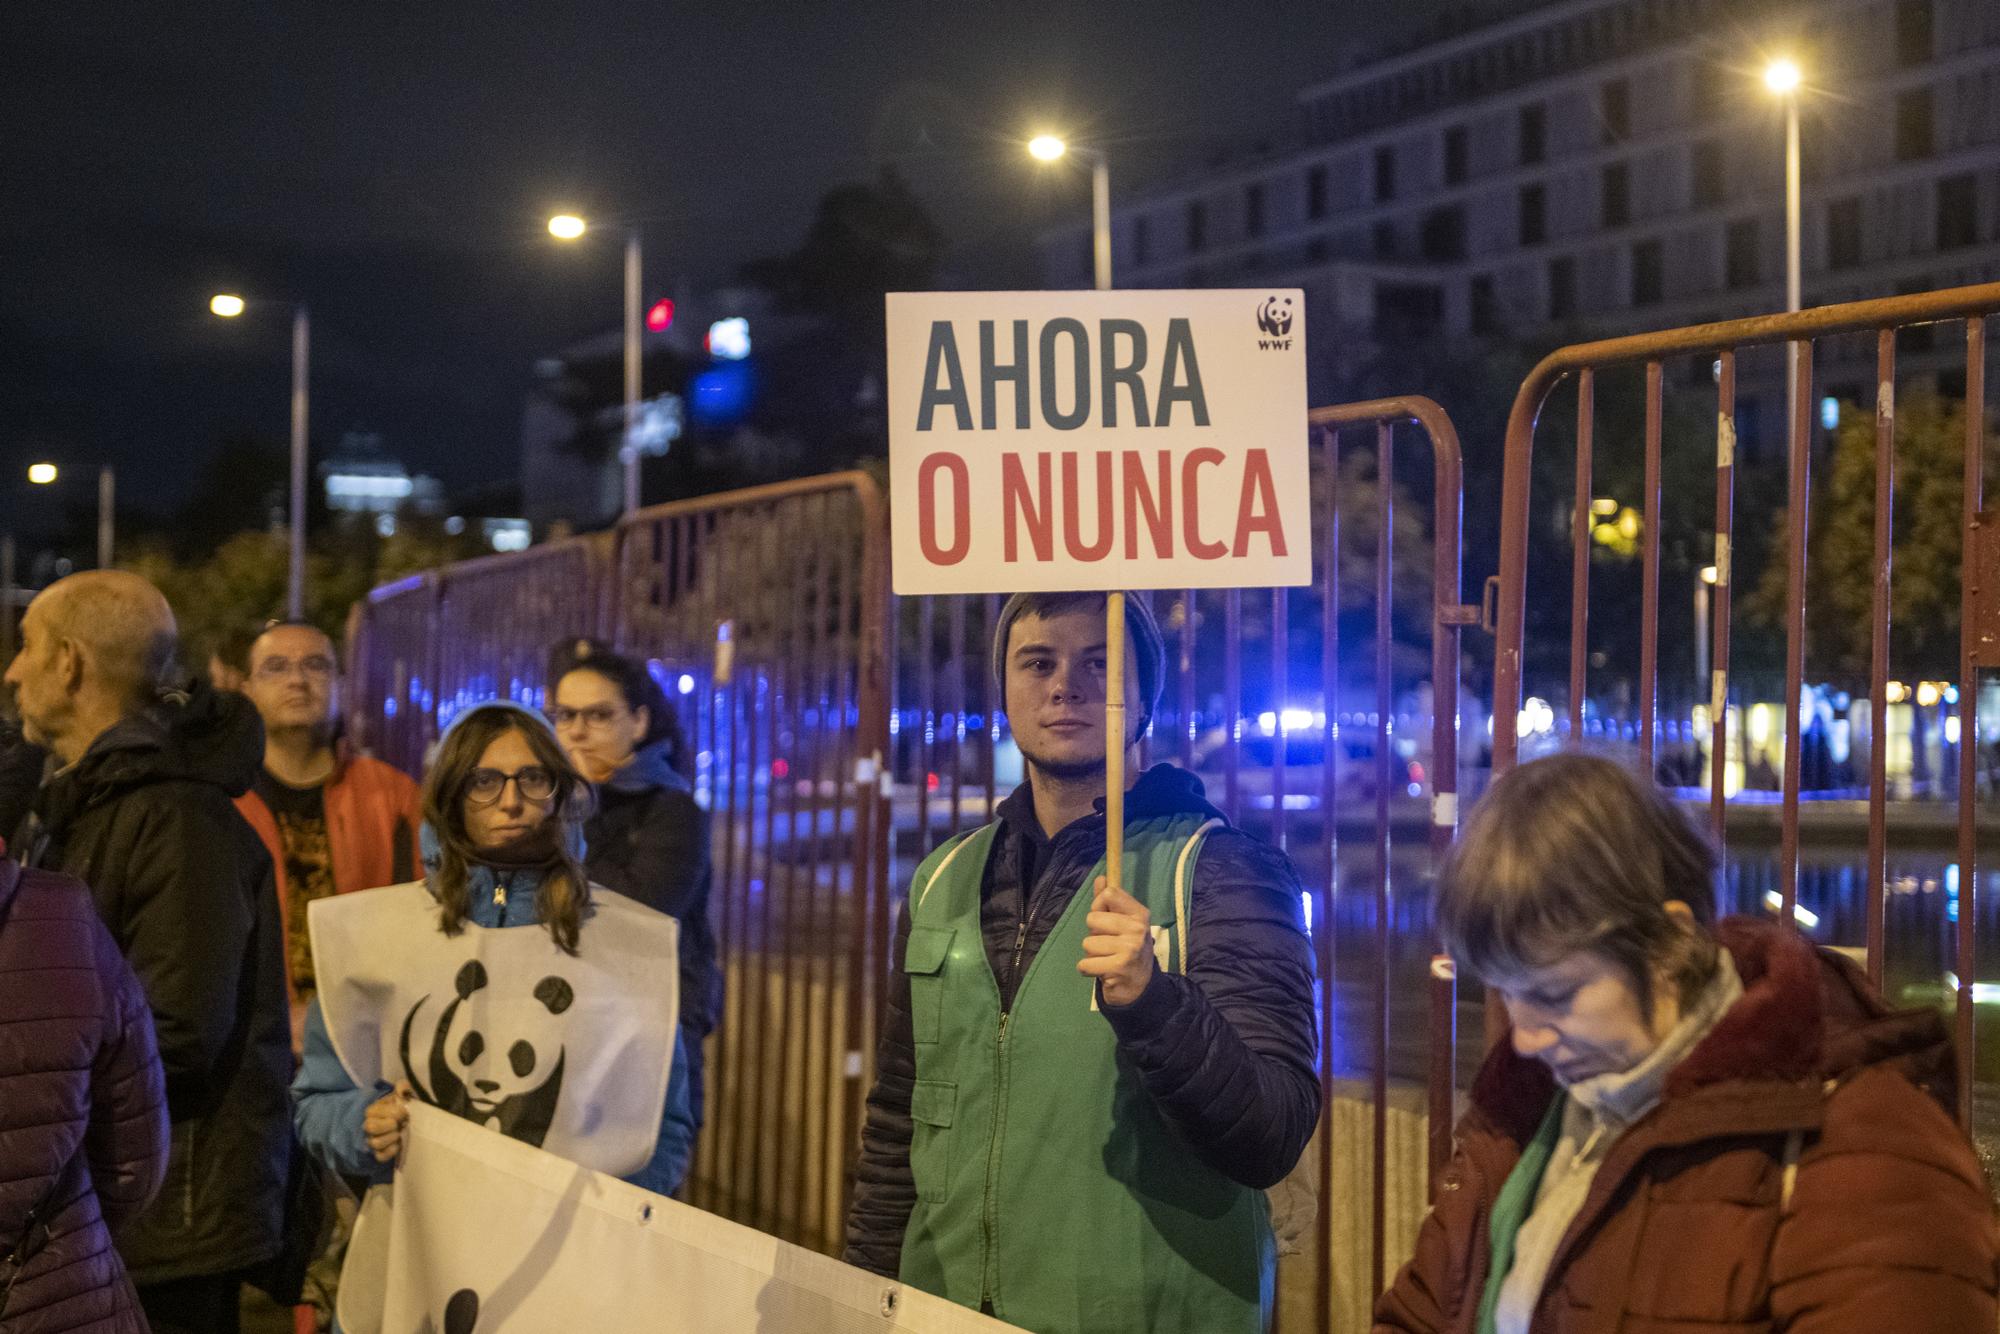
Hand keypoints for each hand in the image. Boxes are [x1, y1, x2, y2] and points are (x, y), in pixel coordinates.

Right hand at [363, 1081, 413, 1163]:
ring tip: (400, 1132)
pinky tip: (399, 1144)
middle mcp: (369, 1126)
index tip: (405, 1111)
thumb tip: (403, 1089)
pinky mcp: (379, 1153)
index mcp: (372, 1111)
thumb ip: (403, 1088)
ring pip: (375, 1143)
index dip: (393, 1112)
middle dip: (390, 1125)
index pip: (373, 1112)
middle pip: (370, 1127)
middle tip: (402, 1122)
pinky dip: (391, 1151)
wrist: (405, 1122)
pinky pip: (380, 1157)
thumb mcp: (402, 1094)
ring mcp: (373, 1141)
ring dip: (391, 1137)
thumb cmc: (401, 1106)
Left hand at [1079, 875, 1154, 1007]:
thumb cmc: (1127, 950)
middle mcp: (1137, 929)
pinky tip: (1103, 971)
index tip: (1106, 921)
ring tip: (1107, 959)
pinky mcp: (1118, 968)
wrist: (1140, 987)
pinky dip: (1088, 970)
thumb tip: (1101, 878)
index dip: (1099, 906)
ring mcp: (1129, 948)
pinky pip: (1084, 964)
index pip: (1109, 894)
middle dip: (1094, 934)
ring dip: (1092, 954)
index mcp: (1139, 914)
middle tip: (1108, 946)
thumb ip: (1109, 902)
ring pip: (1087, 943)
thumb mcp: (1122, 923)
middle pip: (1092, 919)